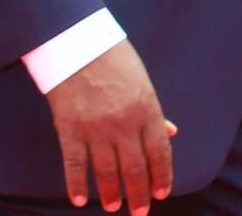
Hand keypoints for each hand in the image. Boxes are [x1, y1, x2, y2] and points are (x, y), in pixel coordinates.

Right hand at [45, 40, 175, 212]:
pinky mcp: (70, 130)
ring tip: (114, 206)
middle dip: (139, 194)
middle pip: (134, 168)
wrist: (78, 44)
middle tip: (140, 212)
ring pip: (107, 172)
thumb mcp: (143, 83)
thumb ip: (154, 113)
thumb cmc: (115, 61)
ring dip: (111, 193)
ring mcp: (96, 129)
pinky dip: (76, 185)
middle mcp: (124, 124)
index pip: (160, 152)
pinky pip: (74, 165)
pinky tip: (79, 200)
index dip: (162, 176)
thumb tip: (172, 133)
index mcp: (146, 110)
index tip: (162, 193)